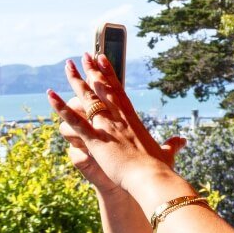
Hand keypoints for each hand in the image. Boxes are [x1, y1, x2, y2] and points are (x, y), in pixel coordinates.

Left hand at [49, 53, 185, 192]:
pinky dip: (61, 108)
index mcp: (132, 119)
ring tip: (67, 65)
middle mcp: (119, 118)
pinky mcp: (96, 140)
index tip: (103, 58)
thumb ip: (173, 145)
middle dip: (93, 70)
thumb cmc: (160, 168)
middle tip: (85, 55)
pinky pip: (74, 121)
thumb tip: (183, 141)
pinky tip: (50, 95)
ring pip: (88, 98)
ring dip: (76, 80)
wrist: (153, 178)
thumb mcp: (167, 153)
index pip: (119, 91)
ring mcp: (107, 127)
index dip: (110, 73)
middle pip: (103, 88)